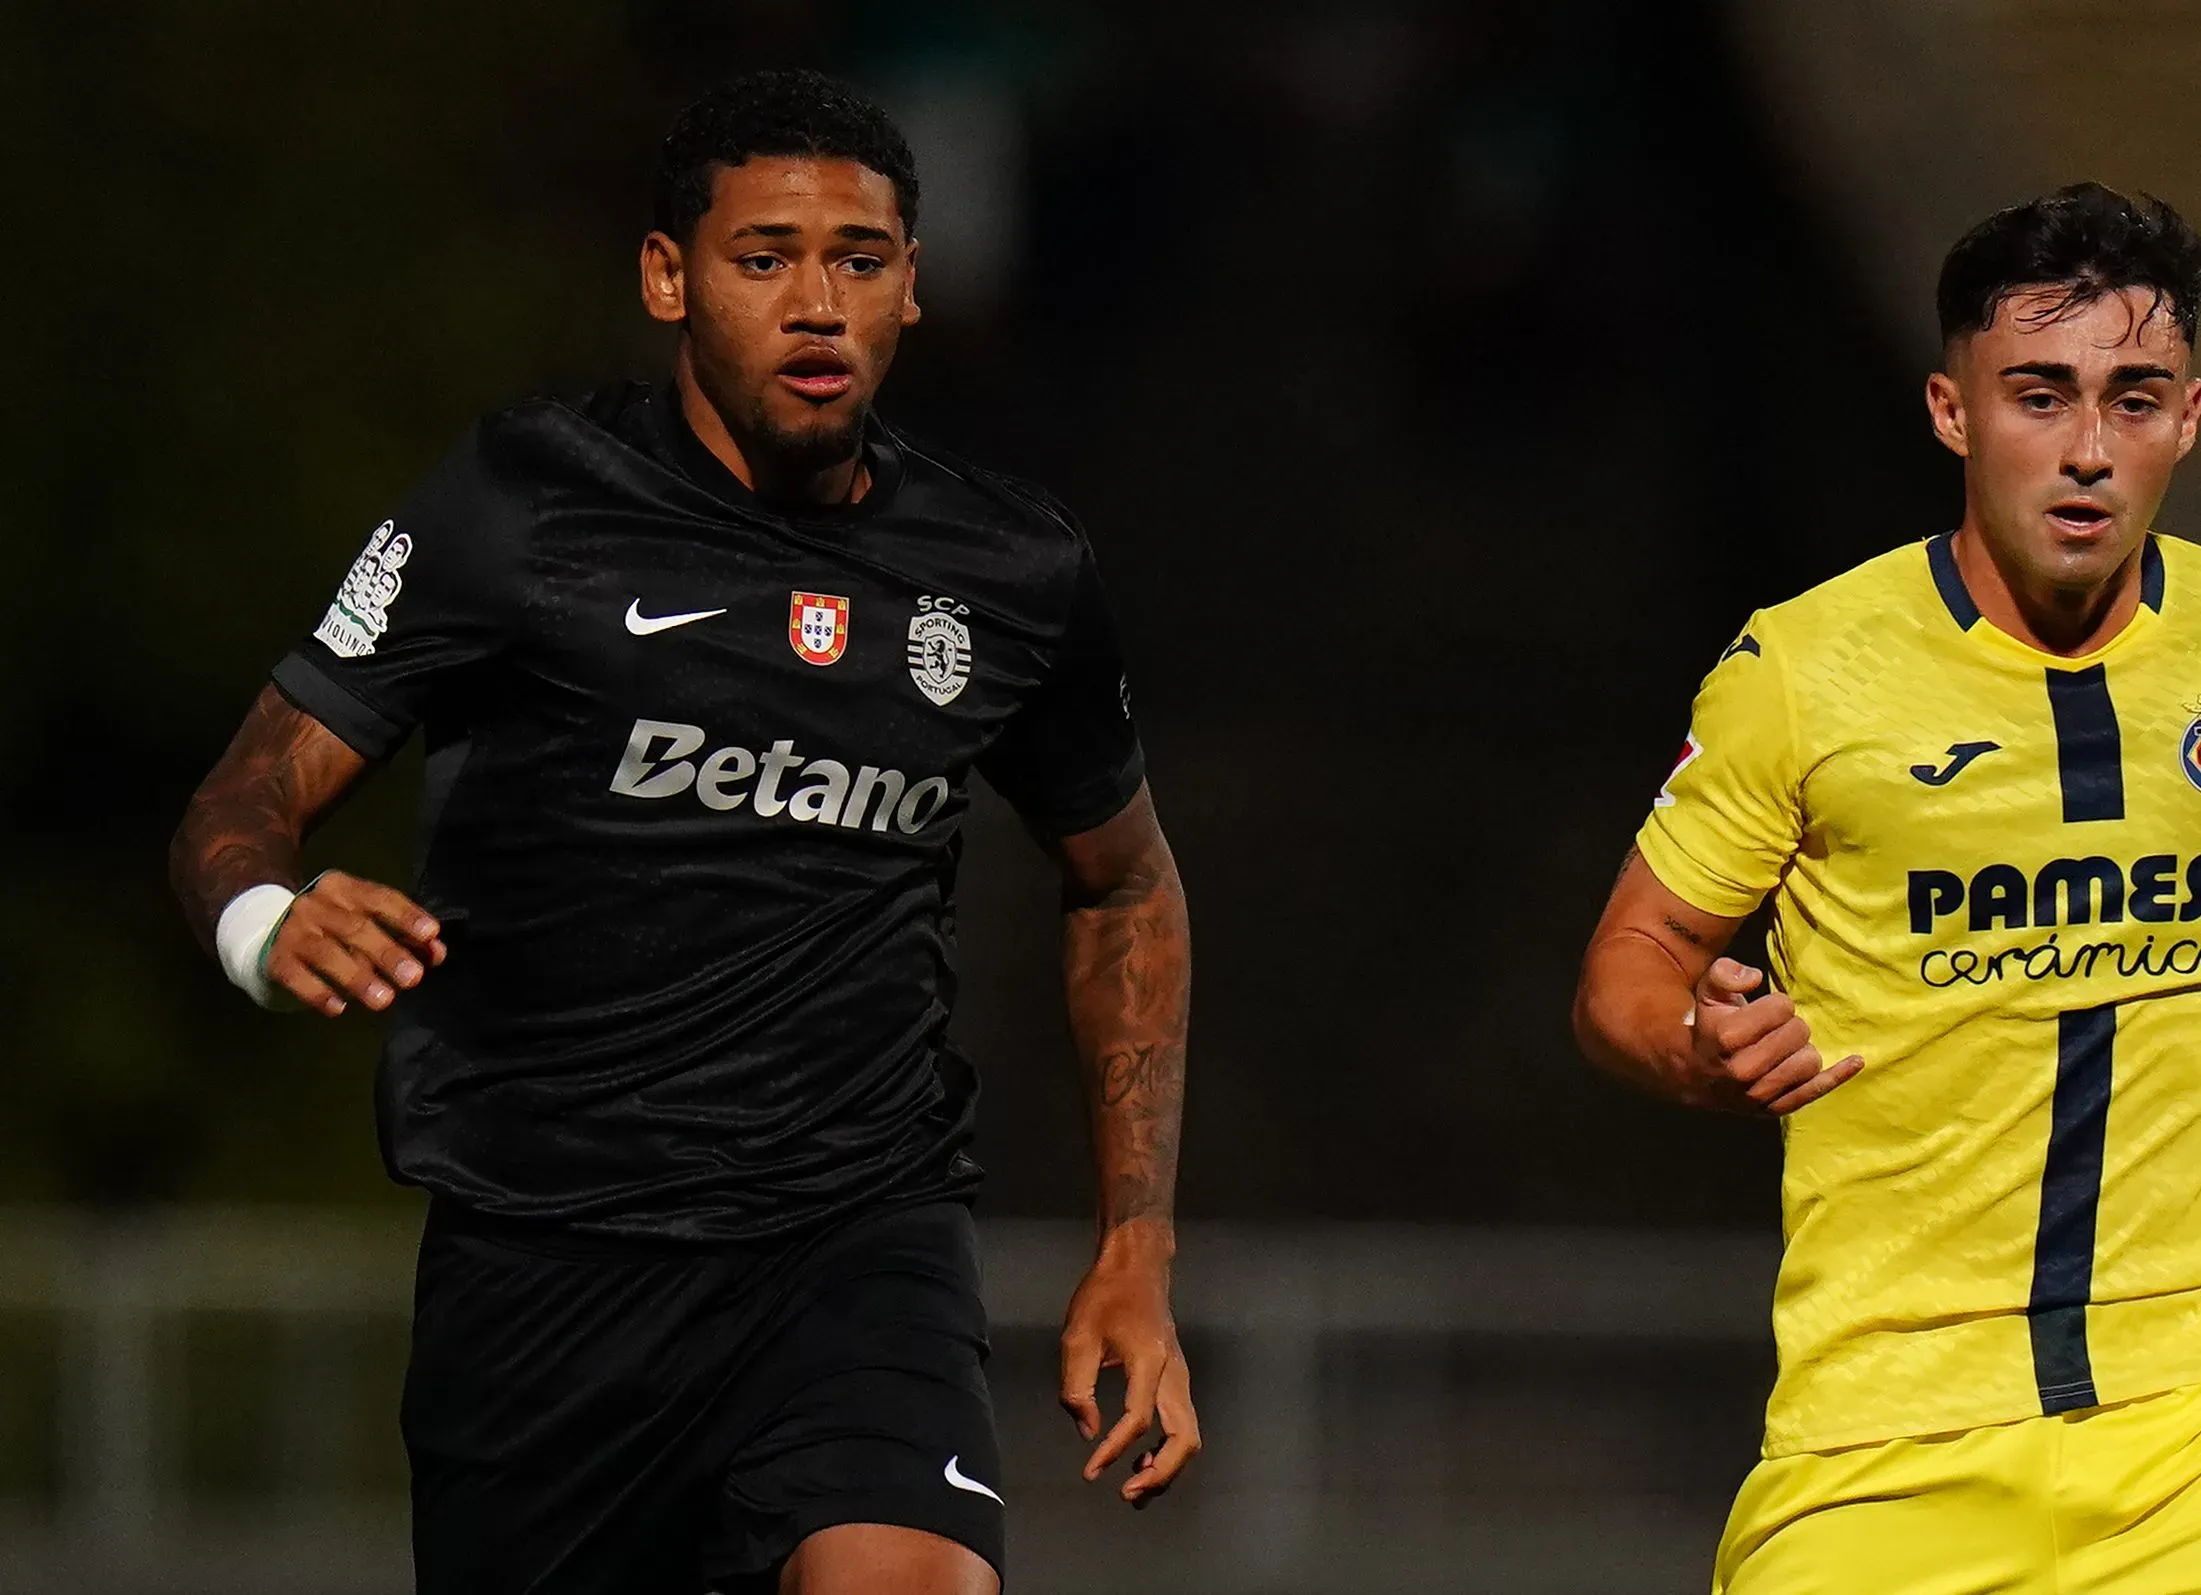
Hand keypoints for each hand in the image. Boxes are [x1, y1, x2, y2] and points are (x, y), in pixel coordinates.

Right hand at [265, 871, 445, 1017]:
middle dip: (387, 953)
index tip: (431, 934)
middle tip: (414, 978)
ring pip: (326, 952)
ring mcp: (292, 930)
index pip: (380, 898)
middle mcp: (316, 904)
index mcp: (344, 889)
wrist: (266, 929)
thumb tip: (436, 953)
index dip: (406, 916)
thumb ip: (403, 936)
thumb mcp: (366, 923)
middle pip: (355, 928)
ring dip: (357, 976)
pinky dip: (317, 992)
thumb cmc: (333, 928)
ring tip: (384, 1000)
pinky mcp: (275, 958)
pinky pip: (295, 975)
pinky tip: (338, 1008)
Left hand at [1058, 1222, 1200, 1504]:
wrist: (1137, 1267)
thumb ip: (1078, 1387)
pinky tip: (1141, 1458)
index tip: (1090, 1471)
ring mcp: (1181, 1378)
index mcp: (1150, 1361)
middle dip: (1159, 1473)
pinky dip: (1167, 1450)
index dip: (1114, 1450)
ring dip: (1166, 1467)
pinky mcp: (1178, 1380)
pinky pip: (1182, 1424)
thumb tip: (1087, 1431)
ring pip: (1188, 1436)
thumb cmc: (1105, 1296)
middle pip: (1184, 1438)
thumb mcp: (1078, 1336)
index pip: (1138, 1419)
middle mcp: (1174, 1374)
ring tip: (1134, 1485)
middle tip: (1126, 1492)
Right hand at [1687, 957, 1861, 1114]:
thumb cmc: (1710, 1027)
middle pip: (1799, 1032)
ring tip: (1782, 1048)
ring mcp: (1759, 1094)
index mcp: (1726, 1037)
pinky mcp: (1774, 1110)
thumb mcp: (1708, 993)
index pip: (1782, 1008)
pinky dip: (1838, 1075)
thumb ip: (1725, 973)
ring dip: (1801, 1049)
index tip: (1762, 1011)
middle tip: (1773, 1030)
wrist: (1695, 1074)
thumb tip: (1755, 977)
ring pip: (1810, 1061)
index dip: (1775, 1004)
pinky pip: (1816, 1091)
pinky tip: (1856, 1061)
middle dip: (1790, 1025)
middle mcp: (1742, 1069)